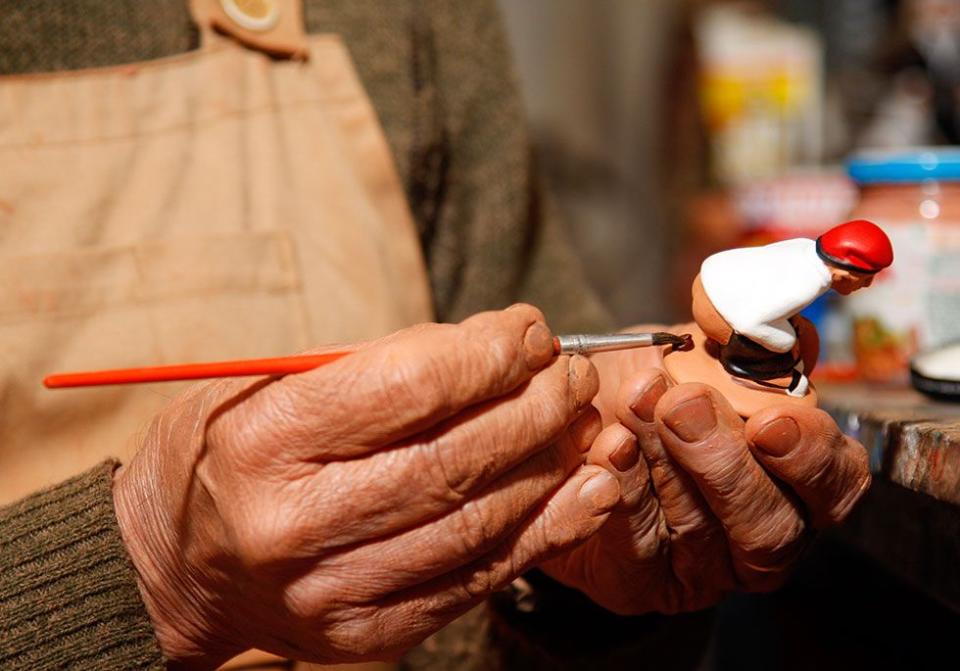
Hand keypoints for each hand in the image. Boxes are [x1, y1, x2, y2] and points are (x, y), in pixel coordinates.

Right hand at [112, 305, 619, 666]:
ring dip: (550, 464)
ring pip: (477, 522)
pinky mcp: (367, 634)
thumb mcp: (273, 385)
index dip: (489, 353)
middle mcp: (298, 523)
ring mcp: (335, 590)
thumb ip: (377, 366)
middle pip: (455, 458)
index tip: (530, 329)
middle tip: (571, 372)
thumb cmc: (230, 454)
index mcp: (265, 442)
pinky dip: (542, 532)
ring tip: (581, 421)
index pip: (408, 388)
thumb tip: (492, 348)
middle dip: (536, 405)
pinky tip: (585, 491)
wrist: (175, 569)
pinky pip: (475, 579)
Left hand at [542, 327, 869, 613]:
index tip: (772, 420)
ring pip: (702, 532)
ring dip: (666, 464)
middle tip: (683, 404)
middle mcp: (760, 533)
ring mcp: (702, 568)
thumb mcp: (684, 350)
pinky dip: (623, 490)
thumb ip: (728, 337)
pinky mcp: (642, 583)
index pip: (836, 481)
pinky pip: (638, 546)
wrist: (564, 432)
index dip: (811, 455)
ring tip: (635, 407)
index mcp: (794, 477)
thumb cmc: (639, 391)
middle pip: (770, 523)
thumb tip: (758, 319)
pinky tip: (608, 447)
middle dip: (725, 460)